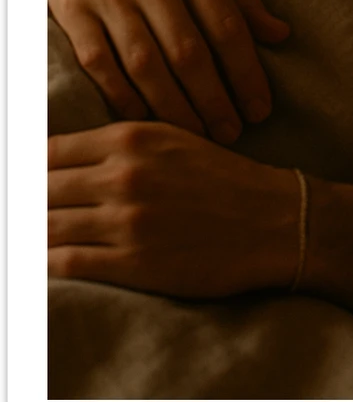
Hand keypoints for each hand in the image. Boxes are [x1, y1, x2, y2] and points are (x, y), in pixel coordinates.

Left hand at [47, 121, 300, 297]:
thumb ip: (118, 146)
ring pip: (48, 226)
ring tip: (35, 235)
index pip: (50, 150)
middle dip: (32, 200)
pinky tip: (47, 261)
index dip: (31, 167)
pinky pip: (67, 263)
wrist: (273, 220)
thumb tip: (61, 157)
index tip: (29, 179)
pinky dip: (47, 263)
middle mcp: (123, 175)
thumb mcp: (171, 140)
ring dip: (36, 232)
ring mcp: (126, 221)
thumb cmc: (223, 177)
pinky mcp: (133, 263)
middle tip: (33, 209)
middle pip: (42, 188)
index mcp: (131, 139)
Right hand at [48, 0, 289, 143]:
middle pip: (188, 52)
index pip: (227, 27)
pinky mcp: (72, 9)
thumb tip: (281, 36)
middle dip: (214, 100)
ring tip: (196, 135)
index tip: (261, 109)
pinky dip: (124, 96)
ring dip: (174, 107)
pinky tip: (146, 119)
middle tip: (231, 134)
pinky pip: (100, 63)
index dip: (247, 74)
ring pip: (145, 64)